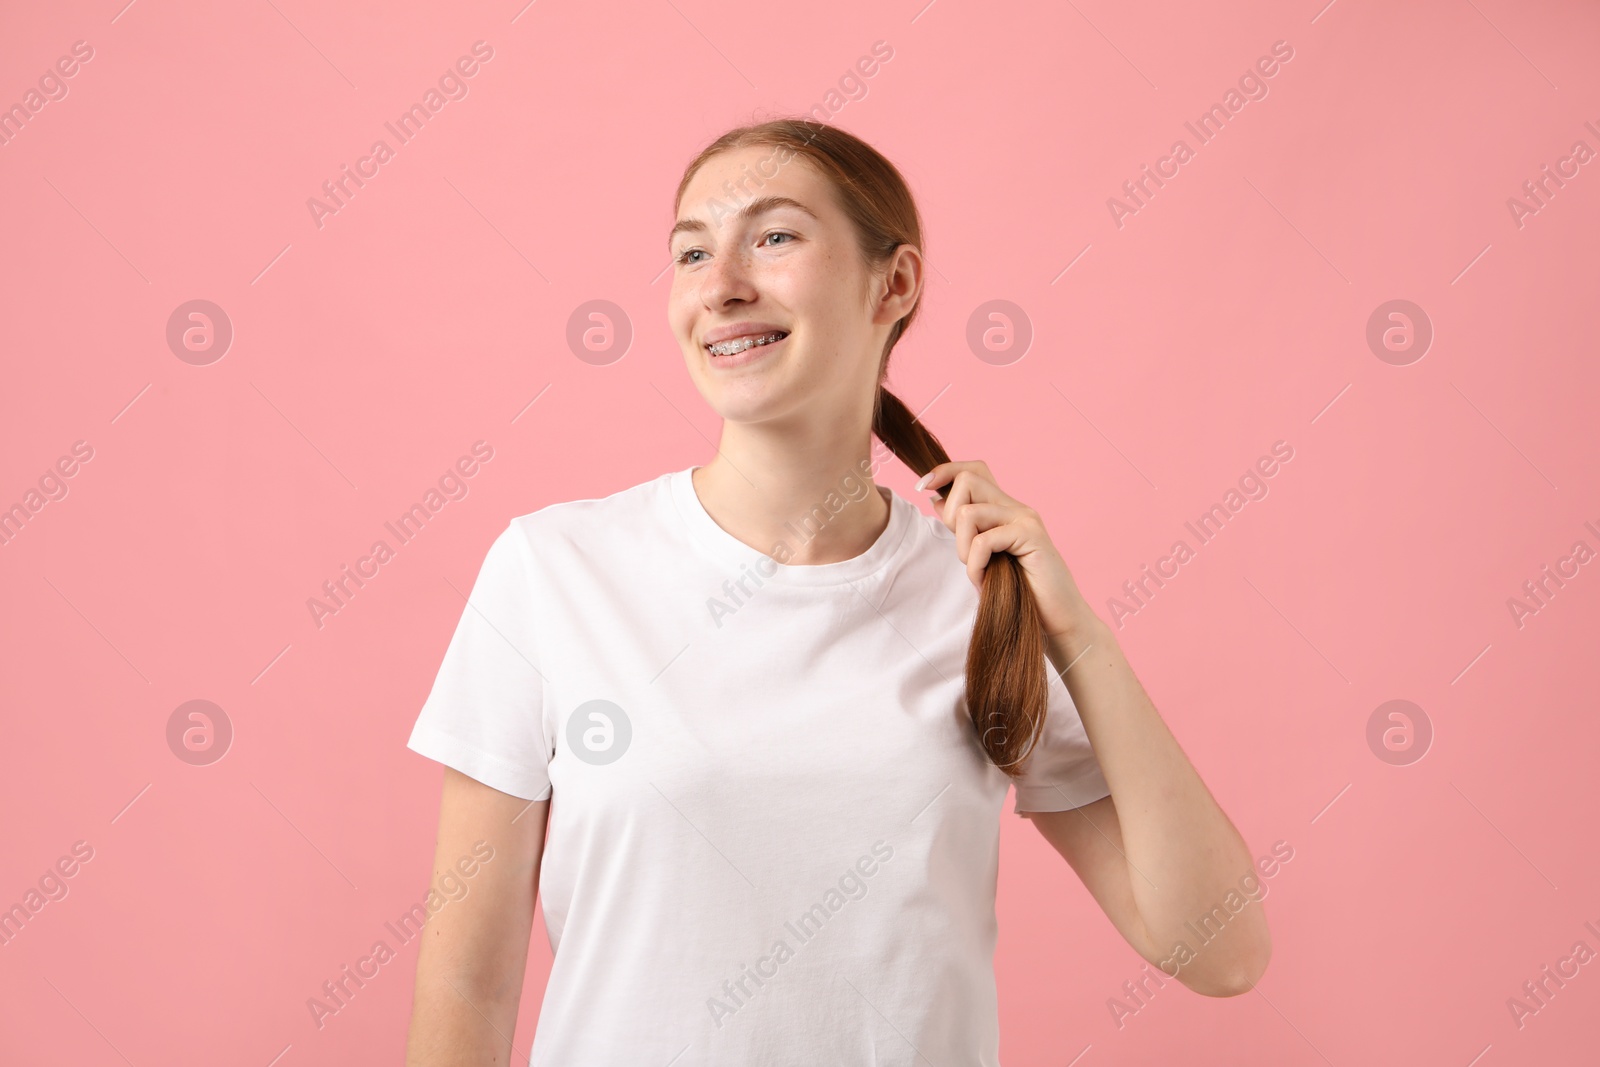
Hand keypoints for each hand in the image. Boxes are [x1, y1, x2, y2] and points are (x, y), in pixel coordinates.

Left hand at [916, 460, 1099, 640]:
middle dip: (950, 516)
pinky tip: (985, 581)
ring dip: (963, 549)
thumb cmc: (1021, 593)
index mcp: (1004, 510)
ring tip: (979, 572)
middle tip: (964, 552)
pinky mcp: (1031, 536)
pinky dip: (976, 566)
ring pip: (968, 512)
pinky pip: (983, 541)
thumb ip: (965, 528)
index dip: (944, 472)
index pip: (972, 470)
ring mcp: (1025, 519)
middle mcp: (1015, 507)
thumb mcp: (984, 556)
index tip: (922, 487)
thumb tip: (936, 499)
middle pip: (967, 479)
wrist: (1058, 619)